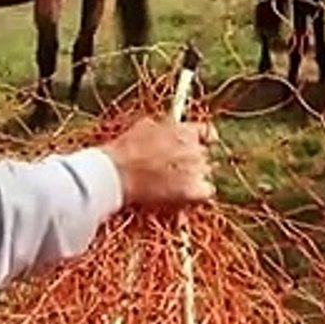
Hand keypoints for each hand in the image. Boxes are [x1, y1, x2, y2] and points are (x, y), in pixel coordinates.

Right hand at [100, 117, 216, 207]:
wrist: (117, 173)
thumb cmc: (125, 151)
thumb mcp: (145, 127)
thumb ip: (164, 127)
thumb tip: (168, 128)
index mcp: (185, 130)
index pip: (208, 131)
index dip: (206, 138)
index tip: (206, 143)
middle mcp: (195, 148)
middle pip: (205, 155)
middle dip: (193, 161)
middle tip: (175, 169)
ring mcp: (196, 170)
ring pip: (205, 173)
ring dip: (193, 177)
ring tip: (171, 184)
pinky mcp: (193, 191)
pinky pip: (206, 192)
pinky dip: (197, 195)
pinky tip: (182, 196)